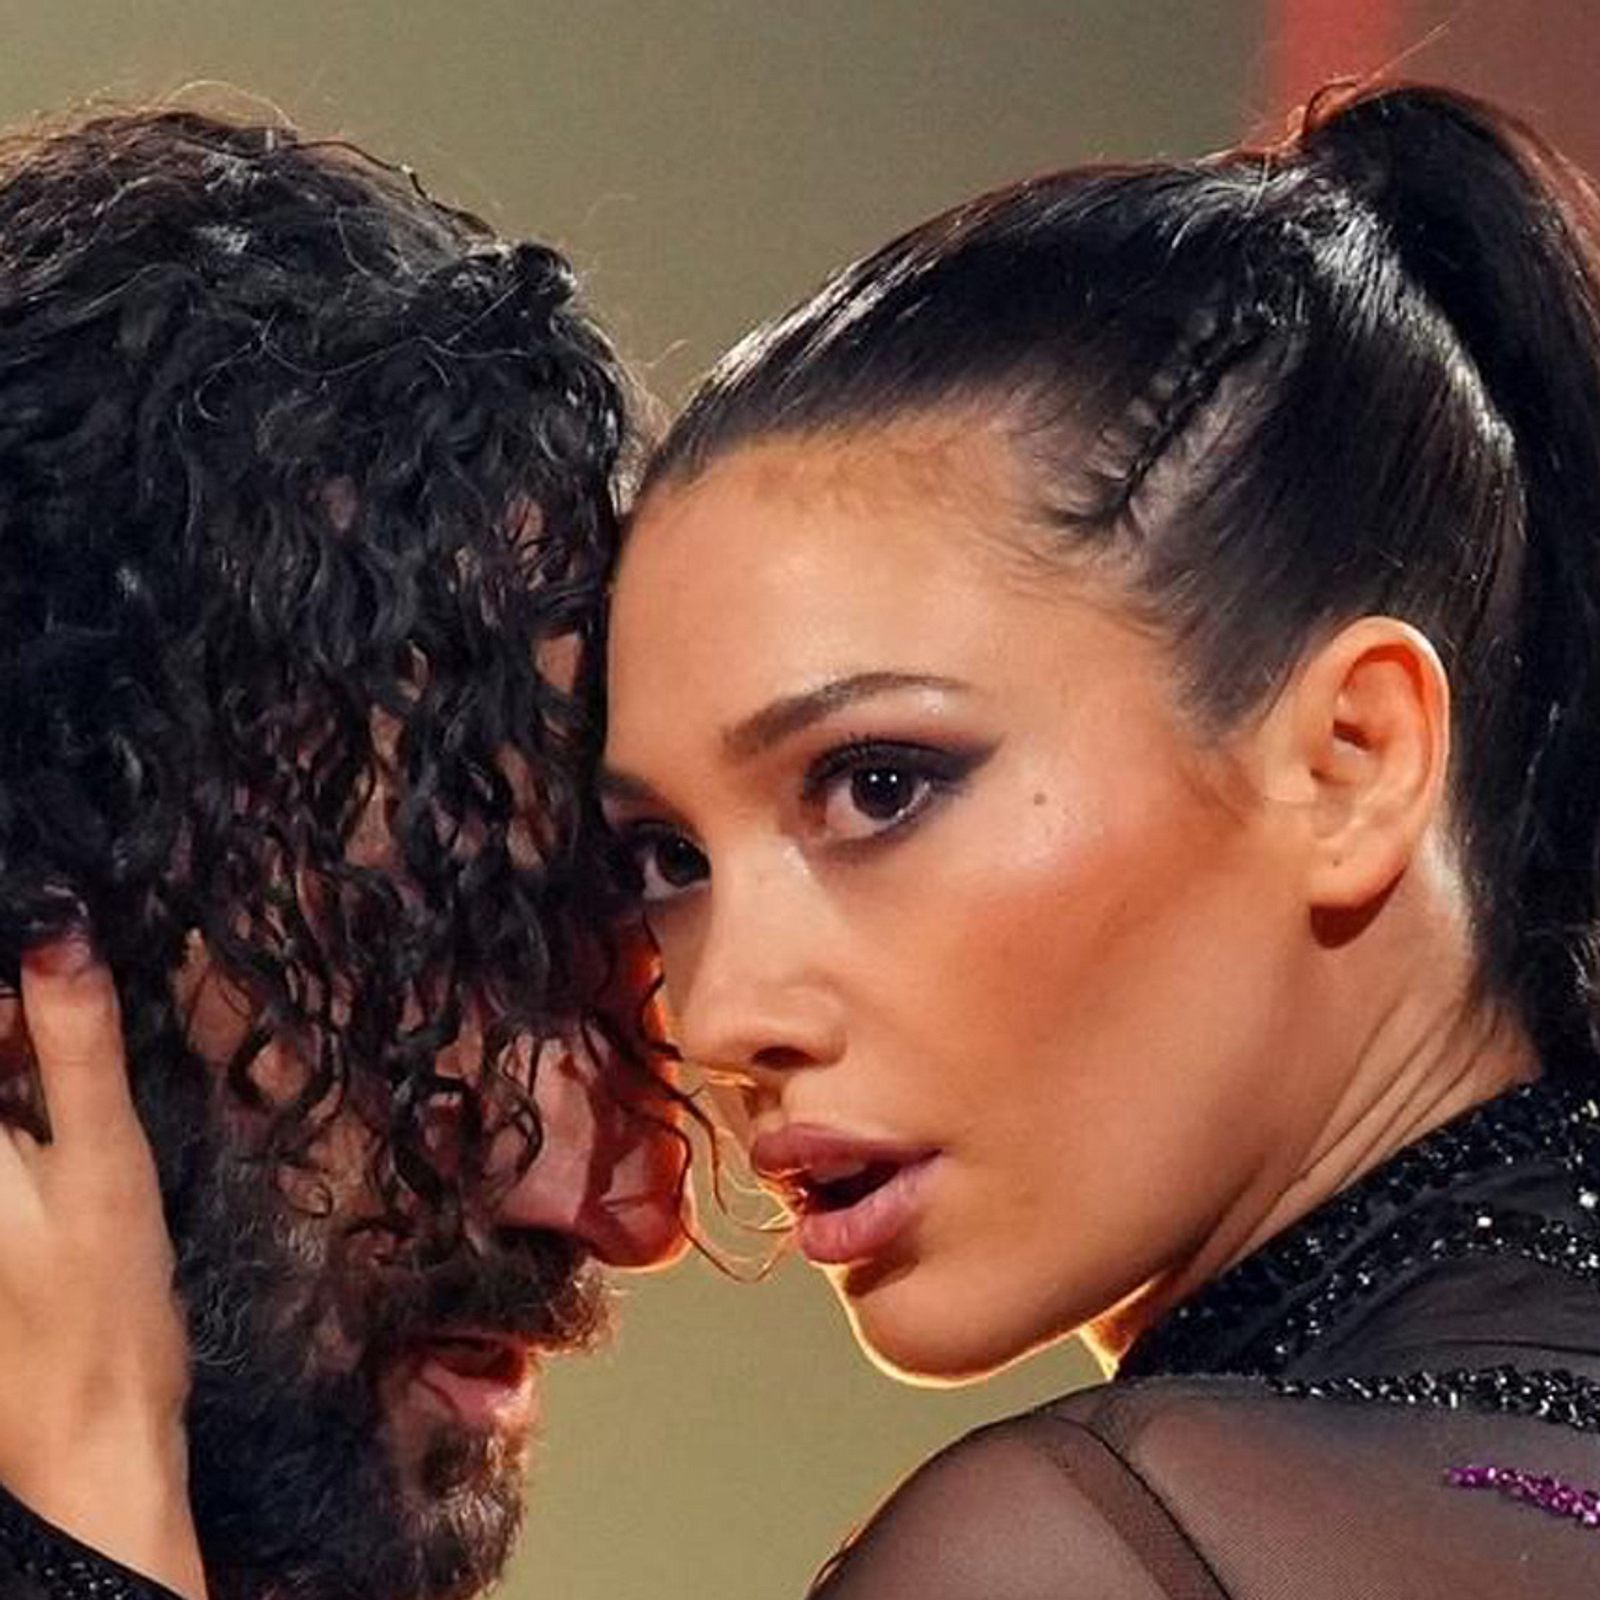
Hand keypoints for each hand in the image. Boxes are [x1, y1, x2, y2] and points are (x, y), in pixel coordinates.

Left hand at [0, 935, 203, 1599]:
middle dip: (19, 1012)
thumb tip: (57, 933)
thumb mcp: (105, 1157)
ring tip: (73, 1055)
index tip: (63, 958)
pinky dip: (21, 1089)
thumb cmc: (99, 1302)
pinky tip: (63, 1097)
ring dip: (23, 1047)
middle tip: (76, 1003)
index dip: (15, 977)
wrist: (89, 1428)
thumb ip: (74, 1042)